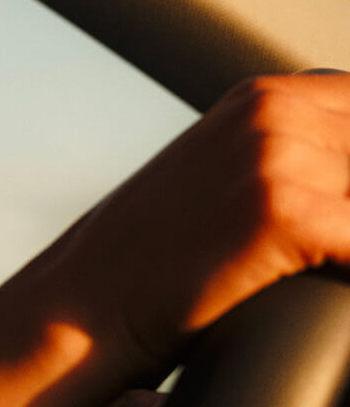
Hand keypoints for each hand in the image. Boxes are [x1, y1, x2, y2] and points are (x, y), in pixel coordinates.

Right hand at [48, 72, 349, 375]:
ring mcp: (278, 157)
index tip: (338, 208)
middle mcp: (273, 111)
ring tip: (321, 264)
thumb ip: (290, 156)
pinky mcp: (285, 212)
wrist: (83, 309)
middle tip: (326, 242)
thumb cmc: (155, 262)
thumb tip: (344, 173)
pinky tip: (332, 283)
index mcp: (263, 96)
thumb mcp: (221, 177)